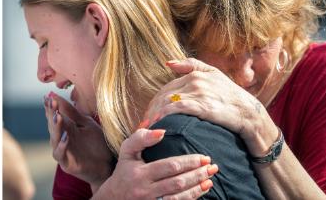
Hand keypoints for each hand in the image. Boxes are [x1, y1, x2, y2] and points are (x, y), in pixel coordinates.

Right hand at [44, 92, 112, 190]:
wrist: (107, 164)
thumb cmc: (96, 144)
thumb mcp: (86, 124)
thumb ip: (73, 112)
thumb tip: (56, 95)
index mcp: (65, 129)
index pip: (55, 115)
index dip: (51, 107)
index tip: (48, 96)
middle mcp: (60, 139)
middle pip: (53, 125)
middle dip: (51, 114)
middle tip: (51, 102)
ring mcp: (63, 151)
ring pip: (54, 139)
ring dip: (55, 127)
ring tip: (57, 116)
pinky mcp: (67, 163)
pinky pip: (60, 154)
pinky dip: (62, 146)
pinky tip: (65, 137)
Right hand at [92, 128, 216, 199]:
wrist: (113, 199)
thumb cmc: (124, 171)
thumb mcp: (127, 152)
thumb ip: (141, 138)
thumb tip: (161, 131)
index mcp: (140, 174)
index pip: (170, 166)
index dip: (189, 162)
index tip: (204, 157)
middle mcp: (146, 190)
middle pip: (178, 182)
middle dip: (197, 174)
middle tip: (213, 167)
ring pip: (179, 197)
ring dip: (197, 188)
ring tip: (210, 179)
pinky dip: (191, 198)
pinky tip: (202, 190)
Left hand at [145, 58, 277, 150]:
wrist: (249, 113)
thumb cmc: (232, 97)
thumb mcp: (214, 75)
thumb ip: (192, 66)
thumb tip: (167, 63)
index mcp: (195, 74)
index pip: (167, 88)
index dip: (155, 102)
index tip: (149, 115)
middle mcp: (195, 80)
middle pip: (164, 95)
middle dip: (151, 110)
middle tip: (144, 124)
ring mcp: (199, 92)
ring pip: (167, 102)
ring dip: (154, 115)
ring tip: (147, 128)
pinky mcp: (202, 105)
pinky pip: (176, 109)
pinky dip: (164, 116)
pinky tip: (158, 125)